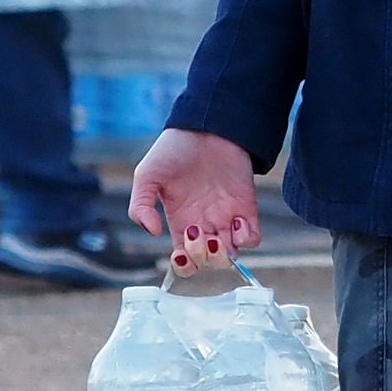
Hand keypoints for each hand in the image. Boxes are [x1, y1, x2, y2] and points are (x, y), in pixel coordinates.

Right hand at [130, 128, 261, 267]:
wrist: (207, 125)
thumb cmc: (174, 148)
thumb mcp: (147, 175)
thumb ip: (140, 205)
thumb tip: (153, 233)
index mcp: (180, 221)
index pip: (185, 259)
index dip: (184, 265)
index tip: (180, 252)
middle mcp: (204, 224)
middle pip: (208, 262)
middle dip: (203, 257)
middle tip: (198, 234)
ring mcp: (226, 217)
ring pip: (230, 255)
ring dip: (223, 253)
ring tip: (217, 233)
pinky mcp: (246, 207)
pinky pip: (251, 237)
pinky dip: (246, 238)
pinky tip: (236, 221)